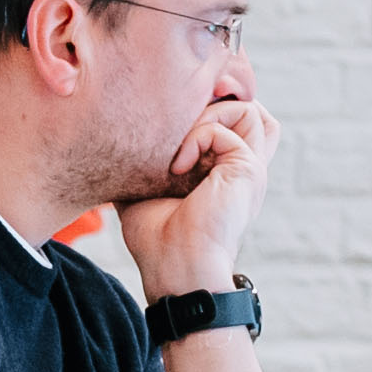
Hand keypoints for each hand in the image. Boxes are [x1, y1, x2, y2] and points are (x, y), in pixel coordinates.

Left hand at [122, 91, 280, 299]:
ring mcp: (249, 169)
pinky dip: (197, 136)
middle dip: (220, 102)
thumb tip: (116, 137)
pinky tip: (177, 166)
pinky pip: (225, 129)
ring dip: (209, 115)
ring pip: (249, 111)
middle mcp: (243, 169)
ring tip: (182, 143)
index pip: (237, 125)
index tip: (174, 116)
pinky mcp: (247, 170)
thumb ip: (146, 159)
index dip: (211, 110)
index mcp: (226, 173)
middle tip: (185, 118)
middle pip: (256, 113)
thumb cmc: (158, 240)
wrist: (175, 269)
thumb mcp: (146, 187)